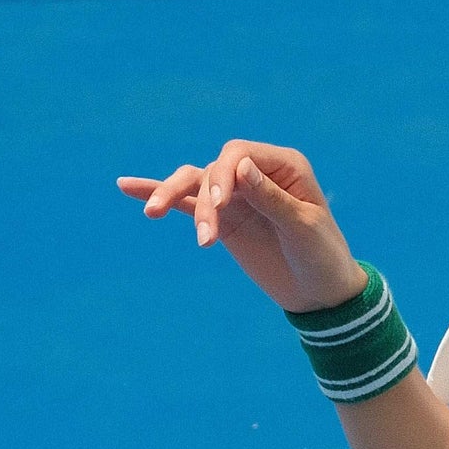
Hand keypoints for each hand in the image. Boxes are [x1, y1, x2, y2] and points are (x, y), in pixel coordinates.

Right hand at [117, 140, 365, 311]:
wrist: (320, 293)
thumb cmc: (322, 257)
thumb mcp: (303, 228)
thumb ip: (271, 199)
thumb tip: (239, 167)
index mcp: (283, 165)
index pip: (239, 155)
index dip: (223, 174)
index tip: (220, 207)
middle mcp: (255, 172)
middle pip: (213, 168)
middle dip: (201, 194)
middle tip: (206, 231)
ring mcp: (235, 195)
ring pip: (195, 183)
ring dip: (173, 195)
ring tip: (153, 214)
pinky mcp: (221, 218)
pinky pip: (186, 203)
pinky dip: (159, 194)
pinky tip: (126, 186)